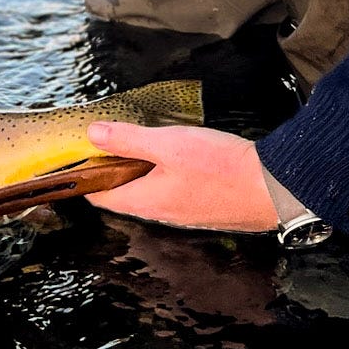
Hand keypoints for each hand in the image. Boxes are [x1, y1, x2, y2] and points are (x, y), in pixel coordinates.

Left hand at [85, 121, 280, 233]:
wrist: (271, 188)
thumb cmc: (219, 167)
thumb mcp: (168, 145)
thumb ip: (129, 139)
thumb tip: (92, 135)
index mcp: (145, 201)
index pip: (100, 196)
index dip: (86, 175)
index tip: (78, 153)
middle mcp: (161, 213)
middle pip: (124, 193)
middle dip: (112, 169)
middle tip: (108, 139)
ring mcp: (184, 213)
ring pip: (148, 191)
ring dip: (138, 170)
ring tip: (138, 141)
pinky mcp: (203, 207)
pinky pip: (171, 191)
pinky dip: (161, 173)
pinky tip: (173, 154)